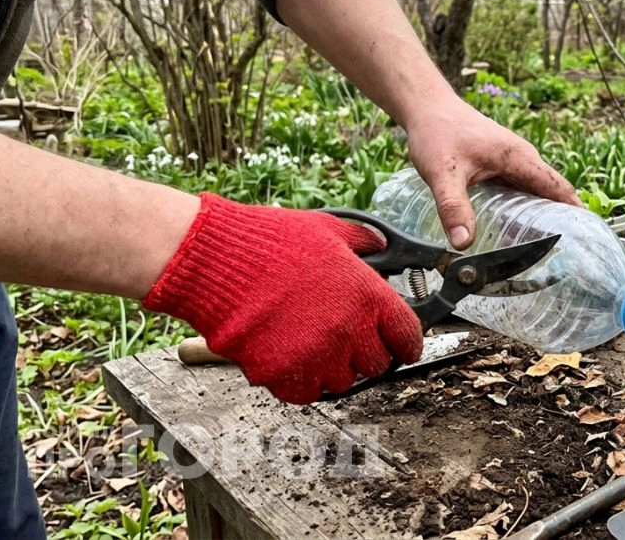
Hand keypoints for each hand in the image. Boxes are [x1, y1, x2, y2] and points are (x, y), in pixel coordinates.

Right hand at [142, 193, 422, 402]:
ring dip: (331, 368)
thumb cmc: (268, 242)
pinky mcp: (282, 376)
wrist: (216, 261)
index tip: (401, 346)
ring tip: (311, 344)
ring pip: (341, 382)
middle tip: (346, 340)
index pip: (408, 337)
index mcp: (368, 297)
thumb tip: (380, 244)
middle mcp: (349, 332)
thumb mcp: (327, 230)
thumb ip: (361, 242)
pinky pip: (304, 392)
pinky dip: (299, 380)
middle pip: (376, 365)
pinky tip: (287, 355)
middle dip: (365, 354)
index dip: (406, 343)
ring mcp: (316, 357)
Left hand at [404, 96, 580, 248]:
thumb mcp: (443, 173)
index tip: (588, 237)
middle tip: (565, 255)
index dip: (575, 212)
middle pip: (551, 194)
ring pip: (534, 193)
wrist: (426, 108)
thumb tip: (464, 243)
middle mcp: (521, 159)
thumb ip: (453, 207)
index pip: (558, 188)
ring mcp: (511, 162)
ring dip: (541, 217)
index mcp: (518, 158)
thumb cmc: (437, 132)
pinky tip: (514, 230)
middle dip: (561, 222)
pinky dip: (523, 209)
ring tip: (543, 250)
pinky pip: (519, 191)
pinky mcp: (499, 166)